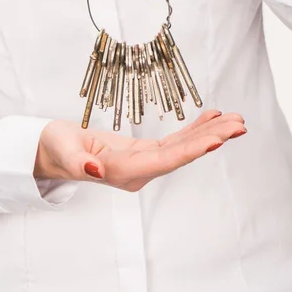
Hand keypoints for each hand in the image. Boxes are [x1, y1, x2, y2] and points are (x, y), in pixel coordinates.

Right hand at [34, 110, 245, 191]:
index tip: (217, 140)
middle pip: (180, 155)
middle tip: (240, 125)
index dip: (191, 150)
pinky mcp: (142, 153)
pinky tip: (211, 119)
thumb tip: (95, 172)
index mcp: (121, 171)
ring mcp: (142, 164)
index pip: (163, 160)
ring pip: (181, 148)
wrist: (51, 152)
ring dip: (208, 134)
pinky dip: (192, 130)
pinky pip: (173, 142)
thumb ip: (78, 163)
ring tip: (235, 120)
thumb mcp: (62, 151)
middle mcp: (137, 171)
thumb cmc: (54, 149)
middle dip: (211, 139)